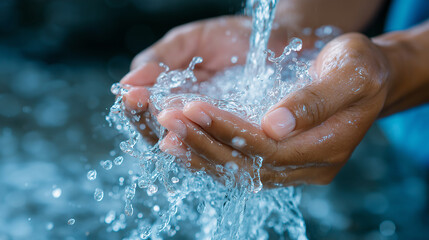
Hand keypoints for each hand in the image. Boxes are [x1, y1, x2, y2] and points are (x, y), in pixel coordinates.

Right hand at [119, 16, 299, 142]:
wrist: (275, 37)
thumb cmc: (231, 37)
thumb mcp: (189, 42)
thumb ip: (158, 59)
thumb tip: (127, 81)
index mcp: (171, 96)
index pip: (144, 111)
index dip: (136, 106)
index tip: (132, 94)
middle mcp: (188, 118)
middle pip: (159, 132)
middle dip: (149, 120)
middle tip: (145, 104)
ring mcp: (212, 129)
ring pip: (185, 143)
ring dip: (175, 134)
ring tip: (168, 121)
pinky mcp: (237, 137)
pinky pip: (219, 145)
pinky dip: (207, 140)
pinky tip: (199, 135)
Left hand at [157, 33, 392, 186]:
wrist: (369, 79)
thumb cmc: (362, 69)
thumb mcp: (351, 73)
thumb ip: (316, 101)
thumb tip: (274, 125)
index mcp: (327, 147)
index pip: (268, 148)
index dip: (229, 130)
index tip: (194, 108)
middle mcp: (309, 167)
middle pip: (249, 165)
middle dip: (205, 142)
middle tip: (170, 120)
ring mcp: (295, 169)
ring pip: (241, 172)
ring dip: (201, 153)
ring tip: (168, 135)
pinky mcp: (282, 162)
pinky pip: (241, 167)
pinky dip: (211, 156)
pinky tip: (186, 145)